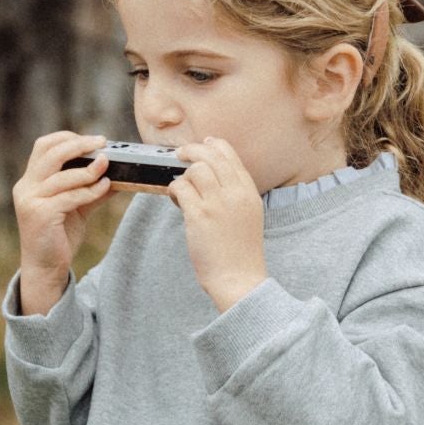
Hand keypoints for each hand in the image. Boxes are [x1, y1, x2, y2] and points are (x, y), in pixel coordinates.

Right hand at [13, 131, 109, 314]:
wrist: (46, 268)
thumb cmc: (59, 236)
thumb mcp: (77, 207)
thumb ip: (90, 189)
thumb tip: (117, 174)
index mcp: (30, 181)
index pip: (44, 146)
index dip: (68, 138)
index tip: (93, 140)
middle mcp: (26, 187)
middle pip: (51, 153)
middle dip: (79, 145)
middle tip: (102, 143)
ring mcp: (30, 200)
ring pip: (63, 176)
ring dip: (88, 170)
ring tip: (108, 166)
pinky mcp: (40, 215)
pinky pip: (70, 196)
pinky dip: (89, 190)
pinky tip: (104, 187)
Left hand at [170, 137, 267, 311]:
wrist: (239, 278)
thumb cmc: (240, 252)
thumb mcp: (249, 215)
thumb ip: (235, 194)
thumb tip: (210, 175)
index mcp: (248, 192)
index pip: (230, 155)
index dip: (213, 146)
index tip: (202, 145)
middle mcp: (235, 193)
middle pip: (211, 155)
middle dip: (192, 150)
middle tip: (179, 154)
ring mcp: (218, 203)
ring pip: (195, 169)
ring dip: (183, 176)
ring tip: (181, 190)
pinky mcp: (199, 216)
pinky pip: (181, 188)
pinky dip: (174, 190)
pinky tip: (176, 200)